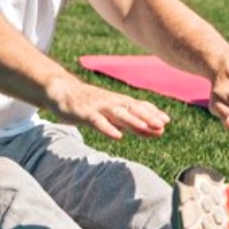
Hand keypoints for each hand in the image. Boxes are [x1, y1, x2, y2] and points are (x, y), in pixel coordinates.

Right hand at [48, 77, 169, 139]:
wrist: (62, 91)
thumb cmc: (90, 104)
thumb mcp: (113, 114)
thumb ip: (132, 122)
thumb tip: (155, 131)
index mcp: (118, 102)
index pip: (139, 106)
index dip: (152, 113)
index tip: (167, 121)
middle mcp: (111, 103)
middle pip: (132, 109)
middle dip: (147, 117)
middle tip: (162, 124)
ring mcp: (98, 107)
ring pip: (118, 114)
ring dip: (132, 120)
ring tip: (145, 127)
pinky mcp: (85, 114)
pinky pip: (98, 122)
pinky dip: (108, 128)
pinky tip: (117, 136)